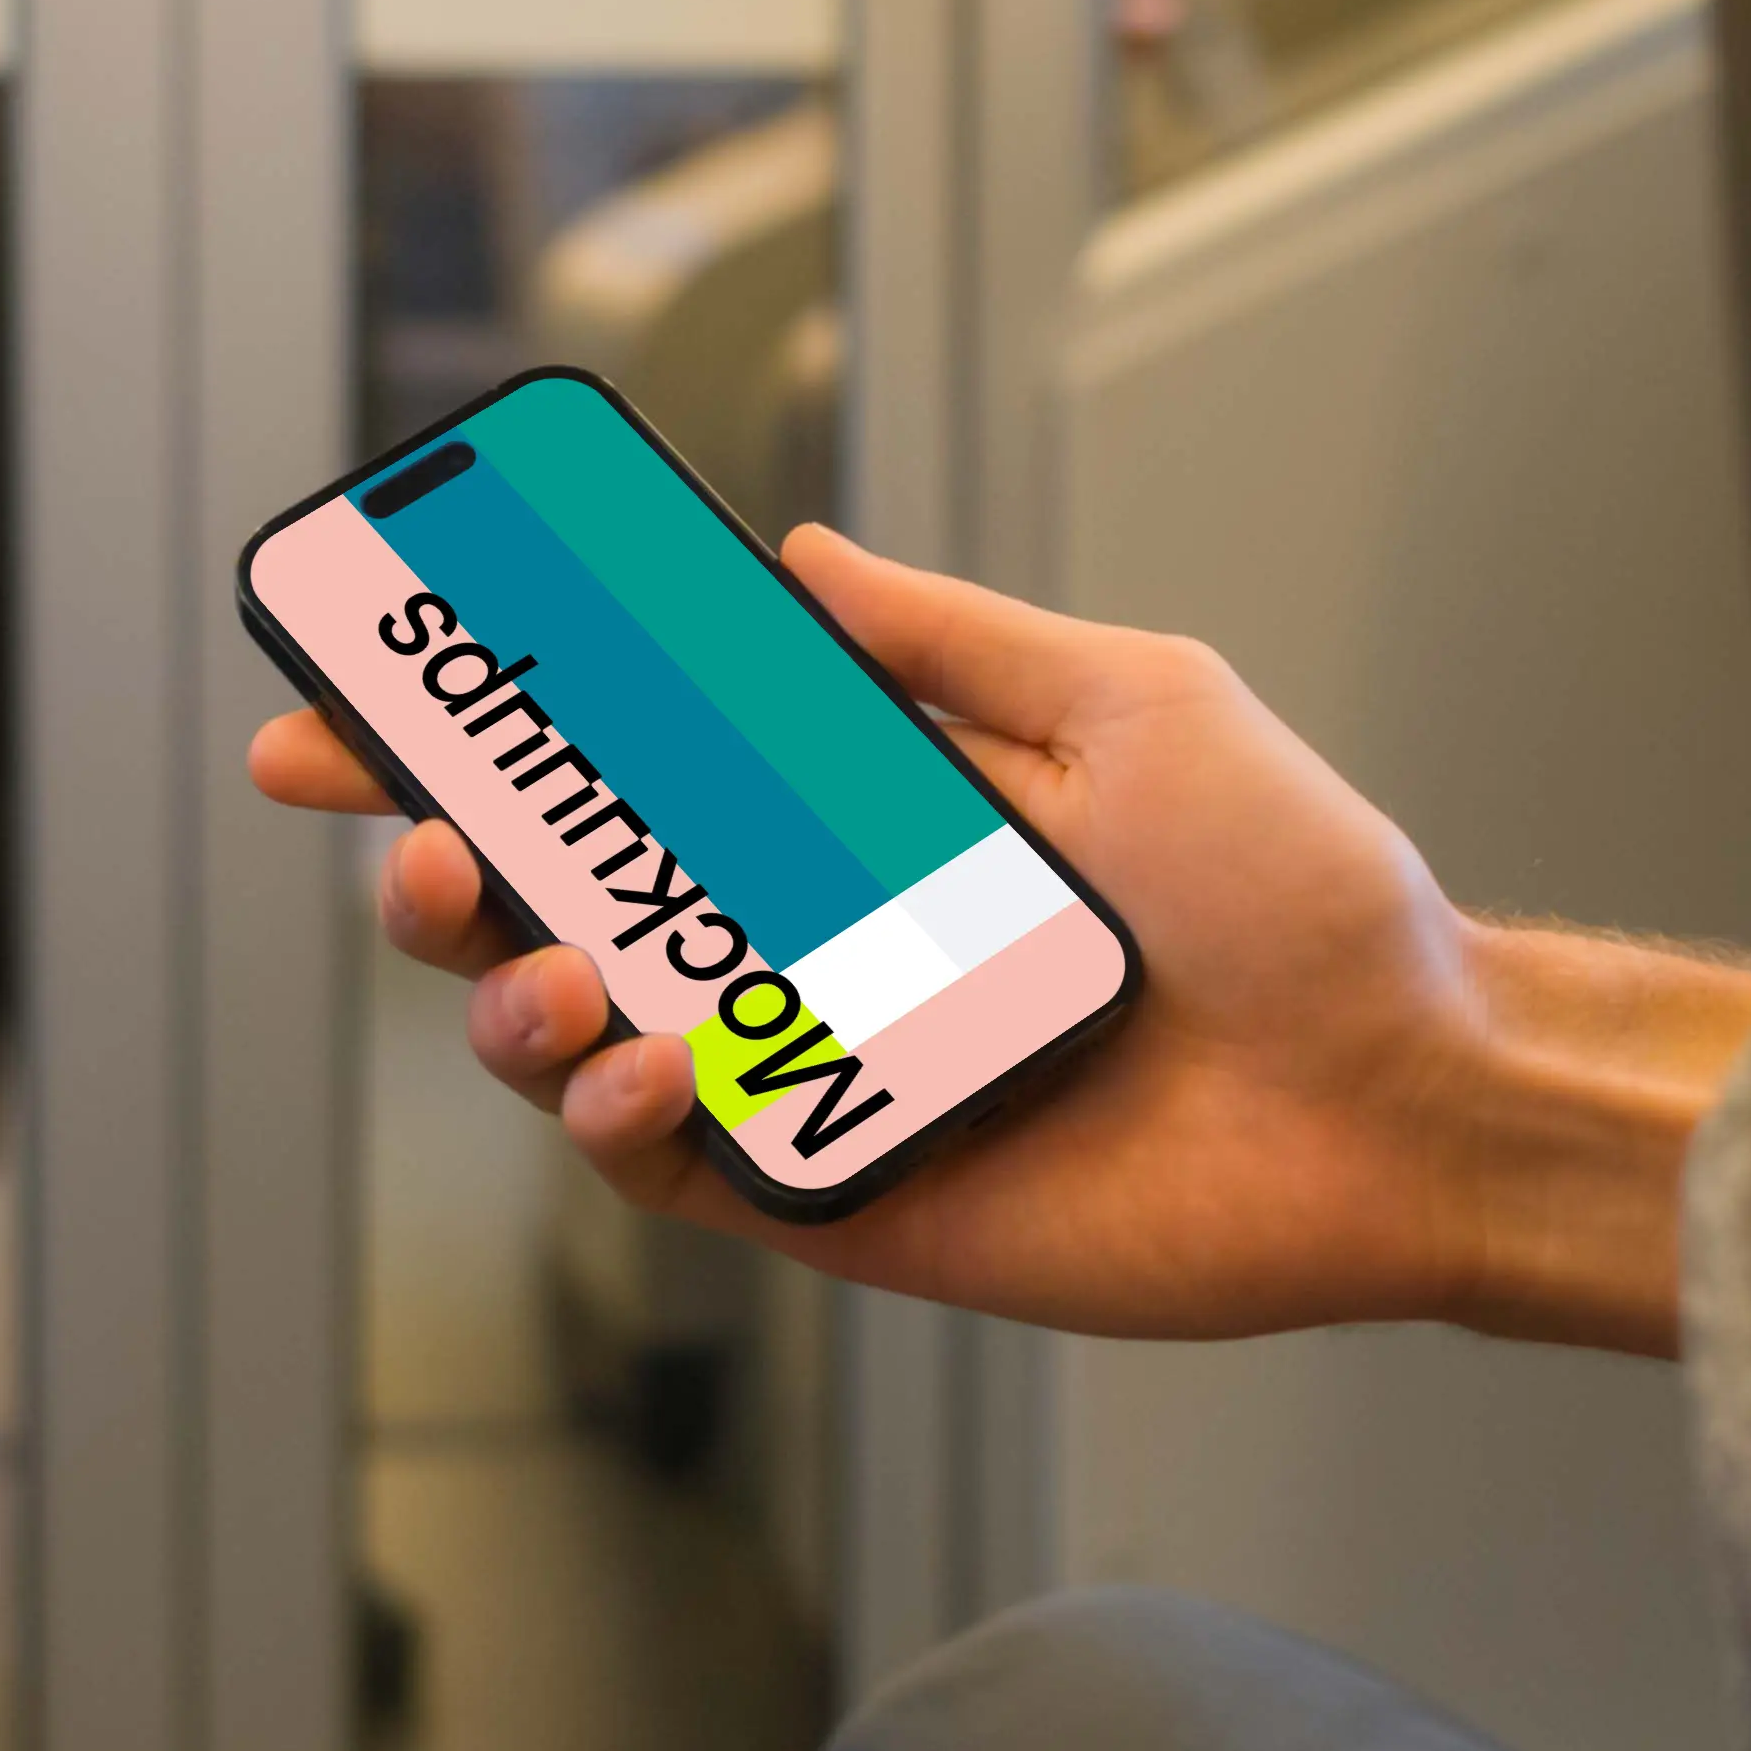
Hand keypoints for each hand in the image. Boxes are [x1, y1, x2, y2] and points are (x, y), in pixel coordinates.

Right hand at [242, 527, 1750, 1351]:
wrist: (1402, 1089)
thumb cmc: (1301, 895)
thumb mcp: (1131, 700)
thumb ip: (941, 638)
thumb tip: (791, 554)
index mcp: (856, 814)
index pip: (621, 765)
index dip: (472, 738)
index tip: (348, 705)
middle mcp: (810, 940)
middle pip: (551, 902)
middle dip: (436, 868)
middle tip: (417, 850)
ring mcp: (810, 1072)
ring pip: (568, 1039)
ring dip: (507, 1001)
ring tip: (543, 978)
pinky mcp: (840, 1196)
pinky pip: (669, 1167)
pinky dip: (617, 1114)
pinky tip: (644, 1065)